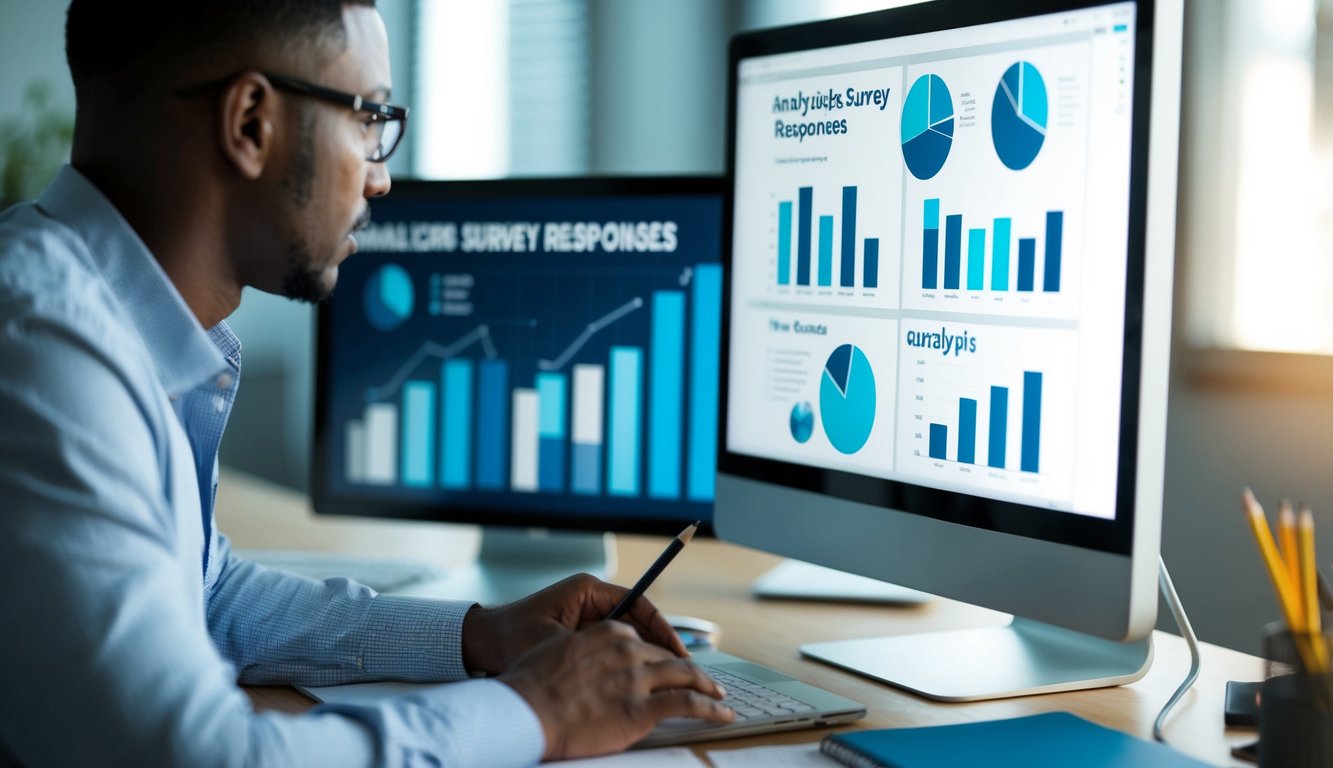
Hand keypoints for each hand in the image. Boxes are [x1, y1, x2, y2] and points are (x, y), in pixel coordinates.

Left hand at [462, 573, 685, 673]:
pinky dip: (628, 659)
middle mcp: (591, 598)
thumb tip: (631, 656)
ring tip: (666, 675)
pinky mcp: (583, 630)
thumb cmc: (513, 637)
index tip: (676, 649)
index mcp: (587, 589)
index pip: (637, 602)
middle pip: (638, 617)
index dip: (660, 626)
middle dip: (658, 642)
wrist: (484, 642)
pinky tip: (639, 679)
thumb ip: (591, 647)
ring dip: (645, 652)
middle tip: (680, 667)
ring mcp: (587, 614)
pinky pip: (614, 642)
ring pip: (629, 631)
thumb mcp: (555, 642)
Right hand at [499, 620, 733, 759]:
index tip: (668, 664)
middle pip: (668, 658)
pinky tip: (722, 715)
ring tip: (720, 696)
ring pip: (686, 676)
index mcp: (609, 633)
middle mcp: (627, 650)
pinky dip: (711, 709)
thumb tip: (593, 665)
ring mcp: (637, 678)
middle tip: (702, 681)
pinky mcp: (642, 707)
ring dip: (708, 686)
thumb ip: (585, 653)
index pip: (644, 641)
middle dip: (687, 670)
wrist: (525, 711)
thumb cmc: (531, 686)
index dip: (660, 656)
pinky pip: (689, 704)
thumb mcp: (559, 651)